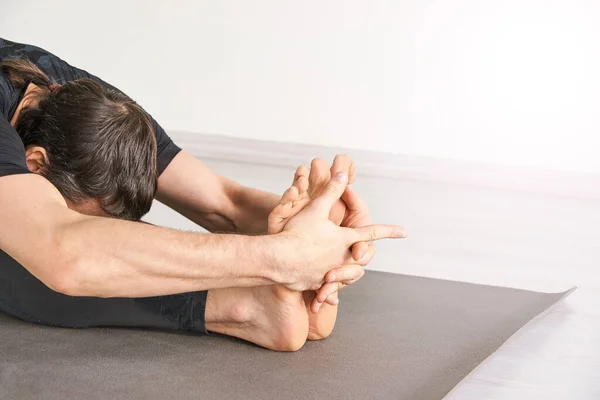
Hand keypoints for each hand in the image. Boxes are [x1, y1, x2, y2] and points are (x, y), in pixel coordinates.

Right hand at [276, 171, 405, 291]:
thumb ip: (331, 191)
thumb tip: (343, 174)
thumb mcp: (315, 208)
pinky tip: (321, 279)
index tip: (405, 232)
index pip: (372, 233)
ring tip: (342, 267)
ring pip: (346, 272)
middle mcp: (342, 257)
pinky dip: (328, 282)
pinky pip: (328, 284)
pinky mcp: (317, 283)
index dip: (390, 231)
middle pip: (360, 255)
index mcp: (345, 238)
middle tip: (364, 251)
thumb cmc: (297, 233)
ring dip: (346, 269)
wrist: (278, 260)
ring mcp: (331, 272)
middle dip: (364, 253)